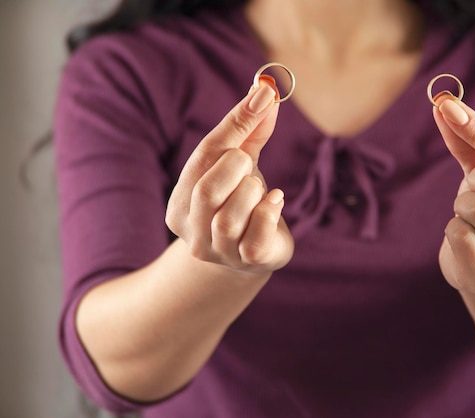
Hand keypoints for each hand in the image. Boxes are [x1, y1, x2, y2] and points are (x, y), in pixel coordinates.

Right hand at [166, 79, 293, 273]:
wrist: (255, 252)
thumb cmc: (243, 202)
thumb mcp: (242, 164)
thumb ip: (250, 131)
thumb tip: (267, 90)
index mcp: (180, 202)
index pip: (203, 157)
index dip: (236, 123)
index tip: (265, 95)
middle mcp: (191, 230)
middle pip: (207, 191)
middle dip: (236, 167)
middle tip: (248, 161)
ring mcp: (217, 251)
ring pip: (228, 218)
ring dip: (252, 193)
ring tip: (259, 190)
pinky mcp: (246, 262)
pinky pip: (255, 237)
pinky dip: (269, 212)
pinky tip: (274, 203)